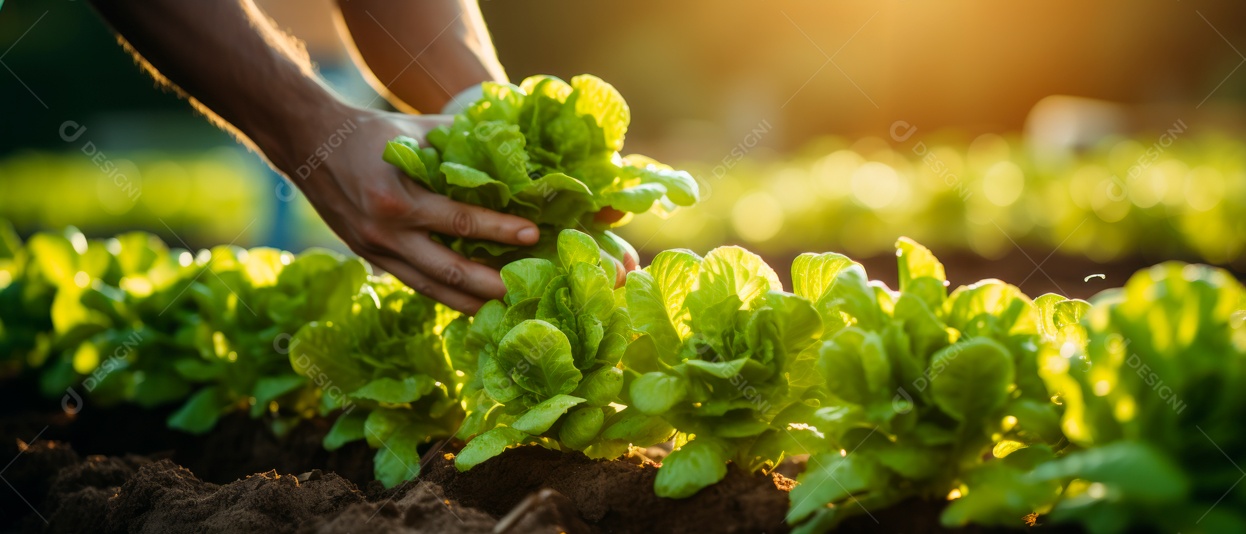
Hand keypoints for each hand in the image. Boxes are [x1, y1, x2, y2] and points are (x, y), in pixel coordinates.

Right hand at [270, 104, 538, 313]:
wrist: (309, 145)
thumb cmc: (370, 132)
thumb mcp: (415, 130)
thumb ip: (460, 142)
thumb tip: (509, 150)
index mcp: (397, 198)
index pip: (459, 221)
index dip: (498, 230)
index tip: (533, 234)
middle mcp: (385, 232)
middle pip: (448, 269)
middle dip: (490, 284)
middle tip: (526, 291)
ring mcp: (375, 250)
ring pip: (430, 287)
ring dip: (469, 301)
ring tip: (505, 309)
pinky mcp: (370, 258)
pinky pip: (414, 283)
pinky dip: (444, 295)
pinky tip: (471, 302)